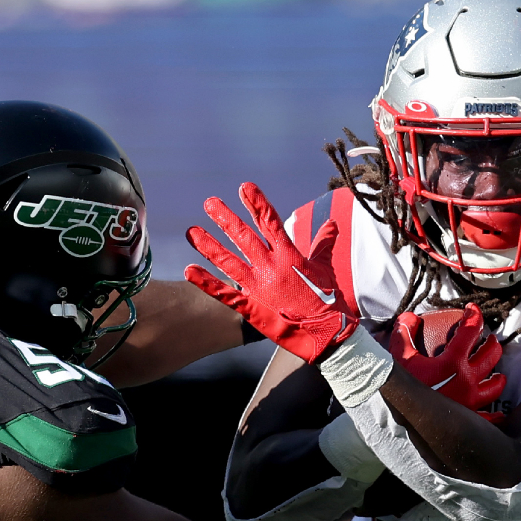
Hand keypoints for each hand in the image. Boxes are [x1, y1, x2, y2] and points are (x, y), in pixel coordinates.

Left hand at [185, 182, 357, 363]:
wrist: (325, 334)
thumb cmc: (329, 301)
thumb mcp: (326, 268)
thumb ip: (324, 244)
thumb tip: (332, 224)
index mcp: (289, 256)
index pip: (270, 222)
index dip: (256, 203)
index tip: (244, 187)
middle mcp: (271, 267)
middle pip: (243, 236)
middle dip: (225, 218)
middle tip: (210, 203)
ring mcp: (259, 287)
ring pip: (228, 260)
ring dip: (208, 245)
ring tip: (191, 231)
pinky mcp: (250, 307)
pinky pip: (223, 292)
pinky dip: (205, 282)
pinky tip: (188, 270)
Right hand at [390, 303, 507, 423]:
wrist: (406, 419)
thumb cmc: (402, 388)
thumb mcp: (399, 357)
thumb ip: (404, 333)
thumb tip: (409, 317)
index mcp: (454, 361)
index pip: (471, 330)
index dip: (474, 315)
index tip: (472, 309)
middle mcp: (468, 379)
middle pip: (491, 355)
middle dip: (492, 342)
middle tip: (488, 339)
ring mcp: (471, 400)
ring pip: (495, 385)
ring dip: (497, 376)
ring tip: (496, 373)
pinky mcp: (469, 417)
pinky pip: (488, 417)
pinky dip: (495, 415)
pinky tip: (498, 414)